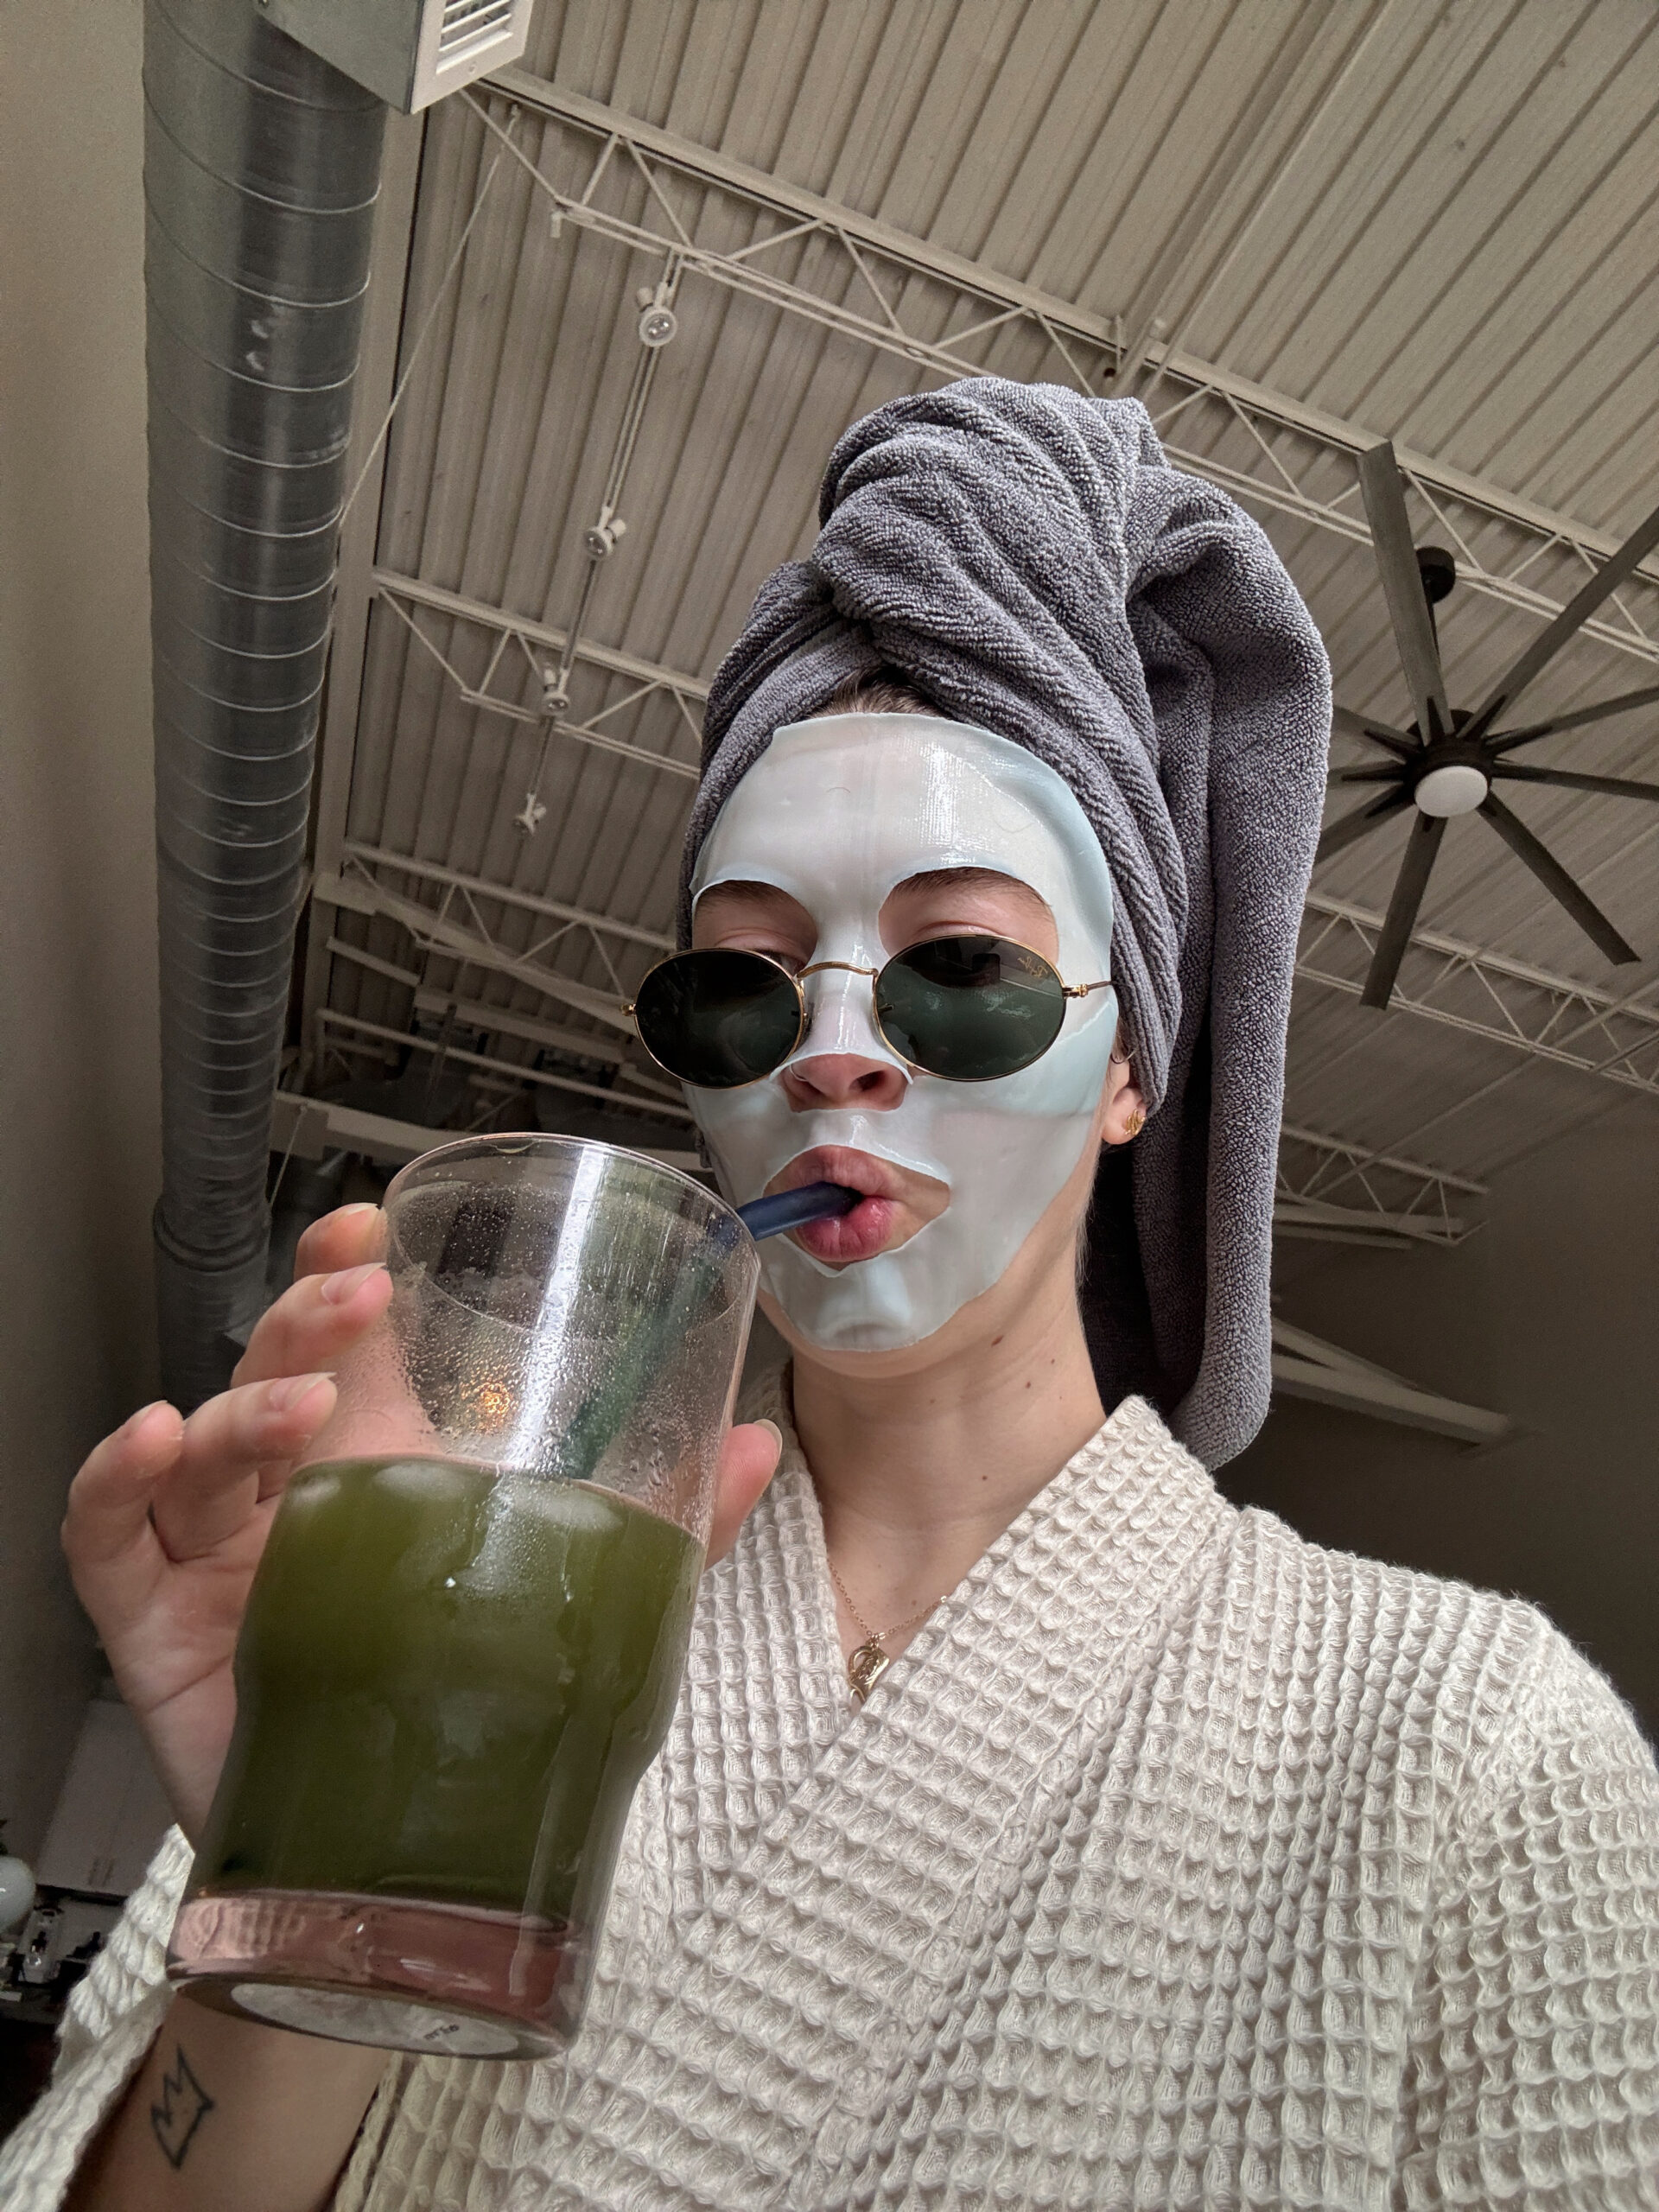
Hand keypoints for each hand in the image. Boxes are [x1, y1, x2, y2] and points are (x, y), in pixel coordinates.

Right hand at [63, 1205, 781, 1839]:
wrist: (375, 1877)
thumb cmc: (454, 1718)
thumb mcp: (564, 1610)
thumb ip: (656, 1534)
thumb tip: (754, 1444)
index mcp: (374, 1478)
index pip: (347, 1352)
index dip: (342, 1276)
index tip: (374, 1228)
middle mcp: (287, 1503)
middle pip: (270, 1376)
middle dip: (305, 1322)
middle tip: (360, 1297)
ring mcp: (213, 1562)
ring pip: (197, 1447)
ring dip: (239, 1407)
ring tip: (298, 1407)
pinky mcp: (152, 1632)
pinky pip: (107, 1541)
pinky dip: (114, 1481)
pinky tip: (151, 1441)